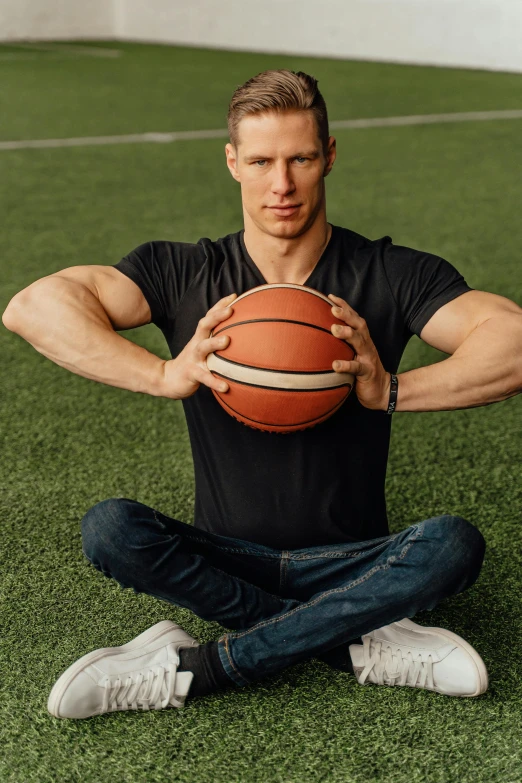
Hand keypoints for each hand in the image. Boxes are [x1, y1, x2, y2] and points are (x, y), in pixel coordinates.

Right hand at [160, 293, 236, 399]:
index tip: (234, 296)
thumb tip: (242, 336)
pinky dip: (214, 382)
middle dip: (217, 316)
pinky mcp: (191, 374)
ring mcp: (193, 358)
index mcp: (201, 337)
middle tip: (231, 311)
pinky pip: (204, 378)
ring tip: (227, 340)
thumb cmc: (193, 362)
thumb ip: (217, 340)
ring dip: (214, 343)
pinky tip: (226, 387)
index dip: (220, 305)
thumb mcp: (204, 349)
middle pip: (204, 325)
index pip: (210, 317)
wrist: (169, 379)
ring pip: (203, 348)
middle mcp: (196, 344)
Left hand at [328, 293, 390, 410]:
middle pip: (358, 325)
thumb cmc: (361, 372)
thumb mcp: (352, 355)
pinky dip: (346, 365)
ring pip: (360, 342)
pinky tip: (335, 365)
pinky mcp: (368, 372)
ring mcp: (368, 357)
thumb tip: (316, 337)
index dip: (344, 306)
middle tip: (332, 309)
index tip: (330, 297)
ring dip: (347, 334)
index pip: (354, 318)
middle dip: (347, 315)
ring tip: (334, 329)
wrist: (382, 391)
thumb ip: (340, 346)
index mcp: (362, 339)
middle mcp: (366, 345)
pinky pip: (357, 368)